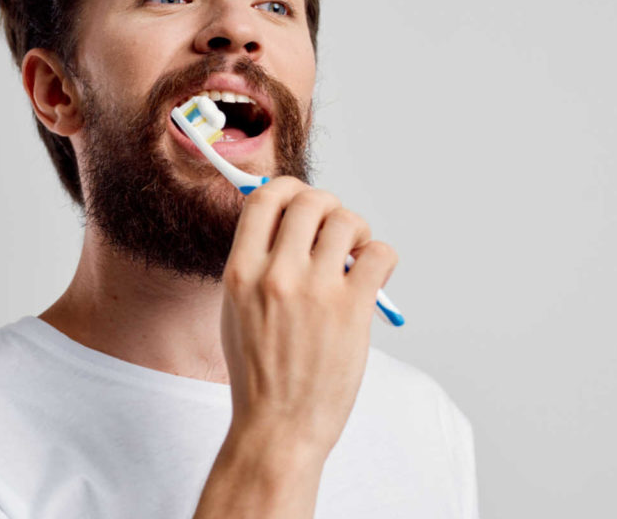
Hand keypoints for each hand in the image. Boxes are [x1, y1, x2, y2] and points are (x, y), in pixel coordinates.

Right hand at [219, 176, 397, 461]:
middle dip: (328, 206)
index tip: (300, 200)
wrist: (278, 427)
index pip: (265, 198)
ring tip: (355, 254)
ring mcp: (316, 291)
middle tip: (334, 229)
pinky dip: (380, 257)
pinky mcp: (352, 309)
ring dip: (356, 230)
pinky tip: (372, 276)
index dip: (288, 189)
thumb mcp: (235, 311)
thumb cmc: (259, 375)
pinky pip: (379, 253)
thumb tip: (285, 223)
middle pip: (310, 200)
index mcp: (240, 272)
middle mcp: (276, 274)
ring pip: (347, 221)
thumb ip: (255, 264)